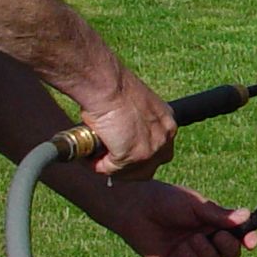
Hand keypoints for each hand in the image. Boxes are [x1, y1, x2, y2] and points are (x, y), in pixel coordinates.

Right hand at [78, 64, 177, 178]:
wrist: (107, 84)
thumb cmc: (113, 89)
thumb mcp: (133, 106)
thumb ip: (133, 123)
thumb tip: (119, 137)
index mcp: (166, 122)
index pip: (159, 150)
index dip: (139, 157)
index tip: (122, 155)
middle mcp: (165, 136)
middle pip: (149, 167)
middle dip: (129, 169)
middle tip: (109, 162)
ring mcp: (151, 148)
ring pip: (131, 173)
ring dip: (112, 169)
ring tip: (96, 160)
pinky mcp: (134, 155)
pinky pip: (112, 169)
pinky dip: (98, 165)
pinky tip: (90, 158)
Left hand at [100, 179, 256, 256]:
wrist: (135, 209)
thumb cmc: (165, 200)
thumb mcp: (196, 205)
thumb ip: (219, 215)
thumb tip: (246, 216)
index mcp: (214, 224)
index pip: (239, 237)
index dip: (248, 241)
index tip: (251, 241)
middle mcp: (205, 241)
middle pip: (230, 256)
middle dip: (227, 249)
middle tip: (216, 236)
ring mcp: (191, 255)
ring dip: (205, 255)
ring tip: (190, 240)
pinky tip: (180, 249)